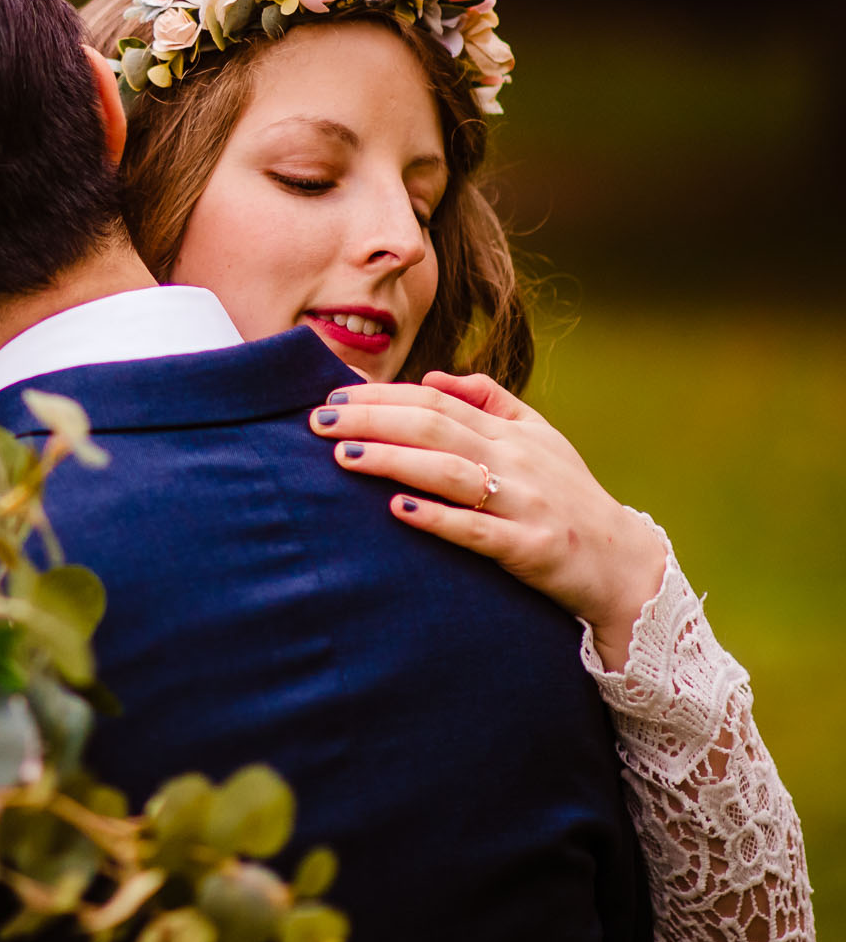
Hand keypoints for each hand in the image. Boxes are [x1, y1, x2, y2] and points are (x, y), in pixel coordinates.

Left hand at [308, 371, 667, 670]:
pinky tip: (398, 510)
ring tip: (344, 456)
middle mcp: (516, 460)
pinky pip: (477, 531)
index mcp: (510, 432)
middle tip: (318, 421)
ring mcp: (524, 503)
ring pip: (450, 472)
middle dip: (371, 419)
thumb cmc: (567, 496)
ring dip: (393, 462)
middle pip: (434, 428)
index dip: (382, 396)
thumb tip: (431, 377)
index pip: (435, 401)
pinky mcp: (531, 548)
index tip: (332, 397)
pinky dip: (438, 518)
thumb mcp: (539, 438)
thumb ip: (490, 401)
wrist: (623, 564)